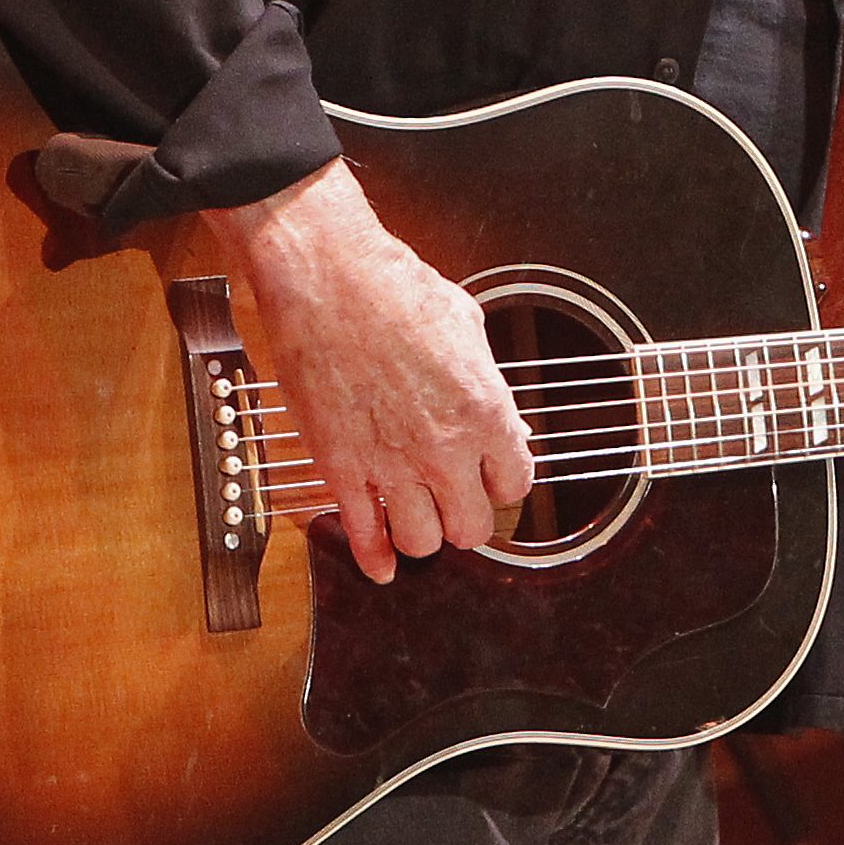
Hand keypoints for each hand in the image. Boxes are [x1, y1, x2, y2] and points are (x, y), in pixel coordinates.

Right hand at [209, 160, 534, 581]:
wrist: (327, 280)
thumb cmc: (395, 289)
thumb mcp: (467, 327)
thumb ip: (484, 383)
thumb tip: (497, 416)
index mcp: (485, 411)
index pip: (516, 484)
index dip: (502, 480)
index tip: (490, 474)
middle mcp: (444, 449)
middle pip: (472, 528)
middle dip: (466, 514)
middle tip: (455, 498)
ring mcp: (392, 465)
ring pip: (423, 542)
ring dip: (423, 532)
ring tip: (418, 513)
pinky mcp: (341, 470)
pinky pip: (365, 537)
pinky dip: (376, 558)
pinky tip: (383, 564)